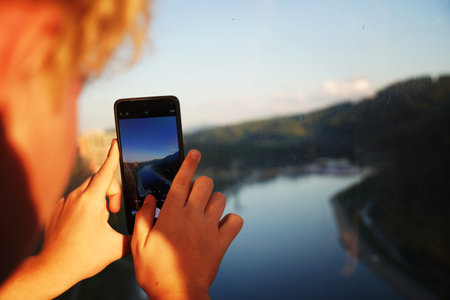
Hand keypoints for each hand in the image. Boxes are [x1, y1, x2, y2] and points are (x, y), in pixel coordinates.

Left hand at [40, 139, 129, 281]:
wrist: (52, 268)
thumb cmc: (83, 257)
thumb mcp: (115, 247)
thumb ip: (134, 235)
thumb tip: (145, 230)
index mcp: (91, 201)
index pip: (106, 171)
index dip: (113, 155)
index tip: (115, 141)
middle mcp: (76, 197)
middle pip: (100, 181)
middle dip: (111, 193)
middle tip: (113, 213)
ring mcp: (65, 202)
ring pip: (88, 190)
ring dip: (99, 201)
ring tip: (98, 223)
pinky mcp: (58, 209)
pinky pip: (76, 199)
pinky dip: (86, 206)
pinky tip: (85, 226)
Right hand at [132, 150, 242, 299]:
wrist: (178, 295)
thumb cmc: (154, 271)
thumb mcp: (139, 244)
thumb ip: (143, 217)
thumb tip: (150, 199)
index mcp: (172, 215)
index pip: (182, 181)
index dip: (189, 164)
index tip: (195, 153)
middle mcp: (193, 216)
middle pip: (205, 184)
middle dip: (200, 184)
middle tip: (194, 196)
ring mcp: (209, 228)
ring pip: (220, 198)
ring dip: (214, 201)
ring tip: (205, 212)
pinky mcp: (222, 242)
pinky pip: (235, 221)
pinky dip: (230, 220)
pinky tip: (221, 225)